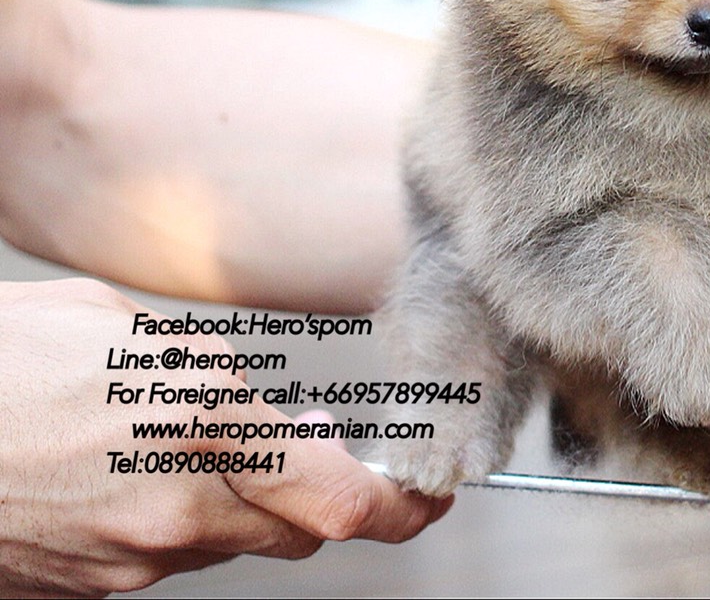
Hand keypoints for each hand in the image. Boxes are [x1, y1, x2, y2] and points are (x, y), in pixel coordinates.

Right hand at [0, 279, 448, 597]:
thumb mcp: (125, 330)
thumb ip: (220, 377)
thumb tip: (284, 423)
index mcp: (201, 424)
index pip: (342, 499)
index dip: (402, 507)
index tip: (429, 495)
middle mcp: (176, 508)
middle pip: (302, 532)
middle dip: (324, 498)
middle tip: (313, 454)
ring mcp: (128, 562)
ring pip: (233, 546)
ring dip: (244, 506)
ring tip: (190, 444)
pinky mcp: (86, 590)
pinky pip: (166, 563)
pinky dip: (179, 525)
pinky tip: (133, 474)